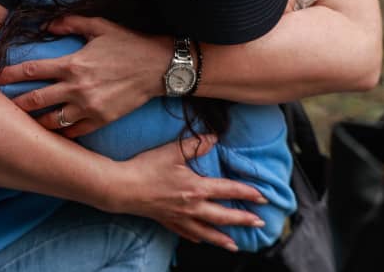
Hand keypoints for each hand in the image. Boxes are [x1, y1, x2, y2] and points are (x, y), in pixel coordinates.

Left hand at [0, 16, 170, 136]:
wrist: (158, 67)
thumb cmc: (128, 44)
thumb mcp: (99, 26)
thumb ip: (69, 22)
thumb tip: (46, 25)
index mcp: (72, 63)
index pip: (31, 70)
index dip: (8, 74)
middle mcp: (76, 87)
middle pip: (35, 99)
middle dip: (13, 104)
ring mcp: (88, 107)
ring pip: (51, 121)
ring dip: (34, 123)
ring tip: (21, 124)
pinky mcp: (101, 120)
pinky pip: (74, 132)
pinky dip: (60, 133)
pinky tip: (50, 133)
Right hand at [111, 135, 267, 250]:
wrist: (121, 188)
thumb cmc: (146, 168)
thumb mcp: (171, 152)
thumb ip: (195, 144)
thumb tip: (214, 137)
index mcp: (196, 188)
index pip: (228, 191)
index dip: (247, 193)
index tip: (262, 197)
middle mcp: (192, 207)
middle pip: (223, 216)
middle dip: (243, 220)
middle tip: (260, 223)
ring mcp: (179, 217)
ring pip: (207, 231)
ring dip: (223, 239)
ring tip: (236, 245)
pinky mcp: (166, 221)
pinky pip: (186, 232)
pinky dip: (196, 237)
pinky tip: (201, 239)